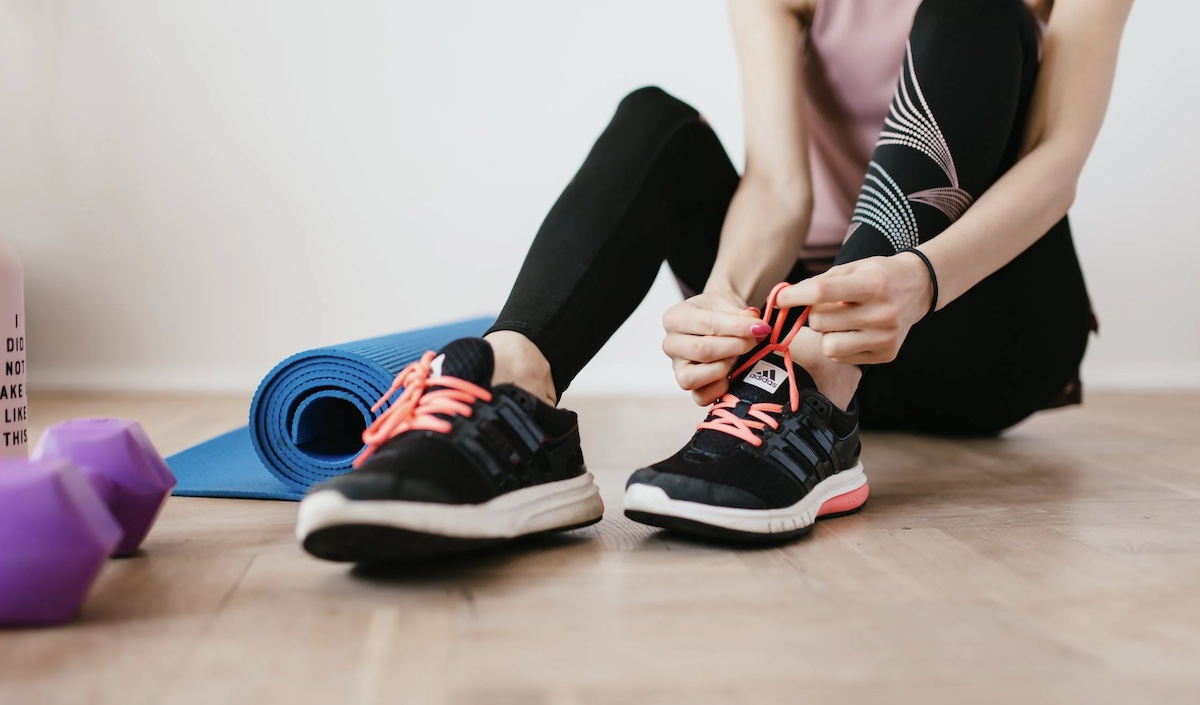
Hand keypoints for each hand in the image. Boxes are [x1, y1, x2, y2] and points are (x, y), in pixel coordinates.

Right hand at [662, 290, 769, 405]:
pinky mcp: (689, 384)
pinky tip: (731, 372)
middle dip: (735, 346)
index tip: (761, 327)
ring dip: (723, 368)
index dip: (738, 327)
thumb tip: (757, 326)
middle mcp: (670, 344)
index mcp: (674, 319)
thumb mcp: (728, 303)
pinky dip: (720, 388)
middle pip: (702, 351)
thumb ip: (741, 315)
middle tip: (754, 340)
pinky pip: (701, 396)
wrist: (716, 317)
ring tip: (737, 356)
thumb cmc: (719, 310)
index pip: (708, 324)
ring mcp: (677, 367)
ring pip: (693, 378)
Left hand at [775, 253, 932, 364]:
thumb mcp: (852, 268)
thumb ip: (818, 283)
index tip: (779, 299)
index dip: (795, 296)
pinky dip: (839, 345)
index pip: (822, 292)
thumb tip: (783, 301)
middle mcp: (882, 313)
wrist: (917, 287)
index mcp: (873, 284)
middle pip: (820, 322)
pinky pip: (841, 358)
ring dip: (826, 334)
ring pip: (828, 346)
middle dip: (814, 314)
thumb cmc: (877, 275)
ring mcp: (885, 337)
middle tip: (829, 307)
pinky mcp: (886, 354)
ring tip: (842, 321)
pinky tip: (854, 331)